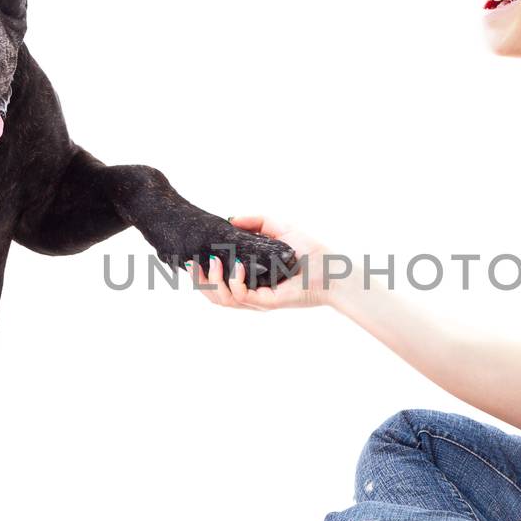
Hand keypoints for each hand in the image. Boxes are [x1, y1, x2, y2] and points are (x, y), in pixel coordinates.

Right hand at [187, 215, 334, 310]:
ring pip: (222, 300)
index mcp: (248, 279)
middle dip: (197, 281)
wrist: (333, 268)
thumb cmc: (310, 251)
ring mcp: (258, 300)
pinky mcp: (268, 303)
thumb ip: (255, 221)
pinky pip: (242, 297)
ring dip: (210, 281)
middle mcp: (250, 292)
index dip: (198, 275)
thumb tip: (231, 218)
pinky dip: (235, 282)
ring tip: (211, 261)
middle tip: (191, 262)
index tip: (188, 258)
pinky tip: (238, 266)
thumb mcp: (279, 228)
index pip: (216, 283)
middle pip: (213, 296)